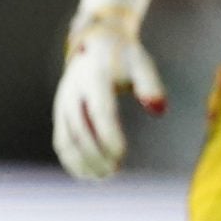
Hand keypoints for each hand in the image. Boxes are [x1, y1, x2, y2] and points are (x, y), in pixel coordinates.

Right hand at [51, 10, 165, 181]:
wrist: (95, 43)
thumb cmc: (124, 58)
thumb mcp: (141, 64)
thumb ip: (151, 85)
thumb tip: (159, 111)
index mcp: (95, 77)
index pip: (99, 111)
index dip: (108, 135)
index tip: (122, 154)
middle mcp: (74, 92)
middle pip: (81, 130)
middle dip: (96, 154)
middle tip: (114, 172)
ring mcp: (63, 104)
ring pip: (66, 139)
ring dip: (82, 162)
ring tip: (103, 176)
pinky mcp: (61, 114)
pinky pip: (62, 141)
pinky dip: (72, 160)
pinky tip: (89, 174)